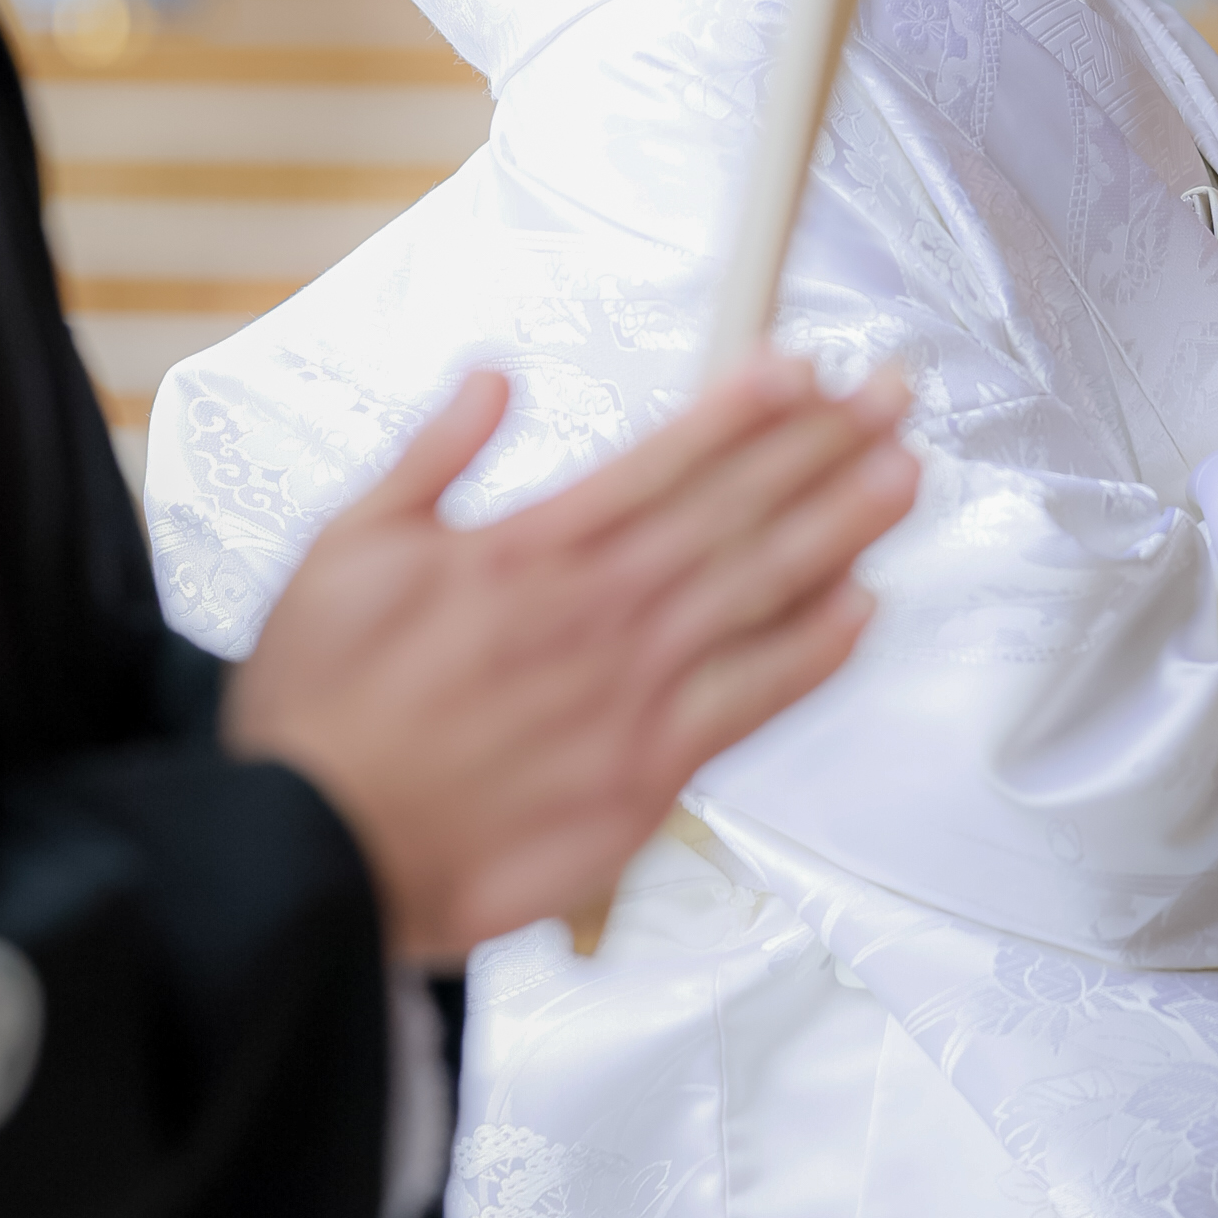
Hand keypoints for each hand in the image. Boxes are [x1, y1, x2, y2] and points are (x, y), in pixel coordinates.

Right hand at [230, 352, 917, 961]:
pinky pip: (750, 704)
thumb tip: (491, 381)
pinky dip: (811, 655)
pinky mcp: (644, 776)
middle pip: (733, 511)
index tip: (802, 366)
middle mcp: (595, 612)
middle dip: (821, 446)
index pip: (662, 459)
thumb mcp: (345, 545)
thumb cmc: (321, 709)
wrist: (315, 851)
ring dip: (839, 528)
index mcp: (526, 550)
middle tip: (891, 397)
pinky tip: (861, 610)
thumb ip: (431, 454)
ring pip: (759, 593)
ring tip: (903, 474)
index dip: (742, 408)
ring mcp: (629, 695)